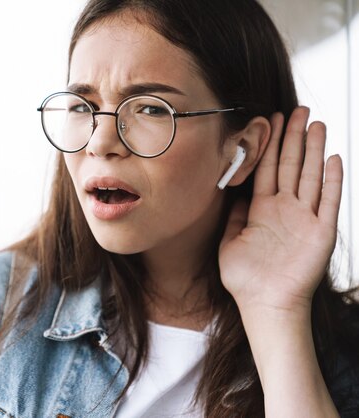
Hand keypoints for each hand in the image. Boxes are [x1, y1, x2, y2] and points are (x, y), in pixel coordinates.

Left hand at [218, 107, 342, 313]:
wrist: (264, 304)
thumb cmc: (245, 279)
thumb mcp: (229, 242)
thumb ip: (233, 216)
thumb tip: (234, 193)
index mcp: (262, 210)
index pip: (268, 169)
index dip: (270, 145)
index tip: (272, 121)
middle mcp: (285, 210)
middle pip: (291, 165)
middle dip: (294, 138)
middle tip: (298, 110)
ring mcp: (305, 219)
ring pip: (311, 176)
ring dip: (314, 151)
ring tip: (317, 124)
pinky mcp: (321, 232)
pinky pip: (329, 201)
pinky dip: (332, 181)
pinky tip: (334, 158)